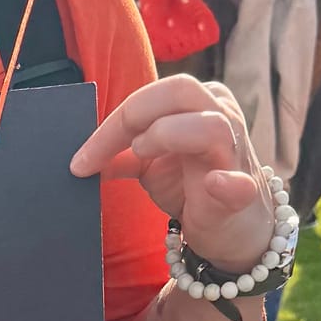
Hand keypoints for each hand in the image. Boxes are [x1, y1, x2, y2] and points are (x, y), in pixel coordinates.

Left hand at [72, 75, 275, 274]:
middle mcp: (220, 117)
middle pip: (180, 89)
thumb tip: (79, 160)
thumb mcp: (149, 165)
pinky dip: (226, 184)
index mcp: (198, 103)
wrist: (231, 231)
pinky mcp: (241, 194)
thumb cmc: (192, 188)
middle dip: (132, 116)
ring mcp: (235, 154)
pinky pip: (238, 184)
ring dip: (166, 135)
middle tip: (103, 153)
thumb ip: (120, 156)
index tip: (80, 160)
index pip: (150, 96)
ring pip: (209, 125)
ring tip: (142, 156)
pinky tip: (214, 184)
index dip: (109, 124)